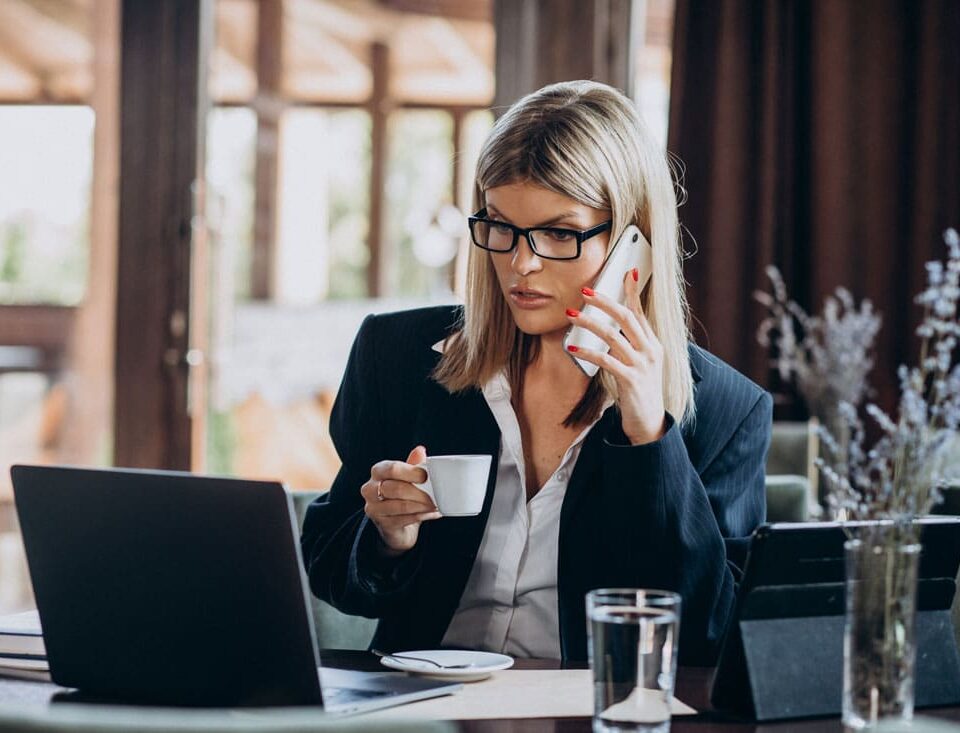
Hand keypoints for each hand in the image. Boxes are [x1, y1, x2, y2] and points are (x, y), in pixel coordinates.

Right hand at [361, 445, 440, 554]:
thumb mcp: (407, 477)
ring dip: (422, 506)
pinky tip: (430, 513)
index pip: (391, 469)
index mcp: (378, 471)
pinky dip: (421, 516)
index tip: (426, 476)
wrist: (396, 523)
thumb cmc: (401, 494)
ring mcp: (374, 508)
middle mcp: (370, 489)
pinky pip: (404, 519)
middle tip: (434, 495)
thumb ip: (413, 464)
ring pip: (401, 506)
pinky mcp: (382, 524)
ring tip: (434, 505)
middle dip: (419, 492)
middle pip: (396, 488)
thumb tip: (420, 450)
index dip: (410, 472)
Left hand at [566, 269, 666, 444]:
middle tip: (585, 292)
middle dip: (604, 302)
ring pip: (613, 336)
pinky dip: (587, 352)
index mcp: (653, 344)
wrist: (650, 424)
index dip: (632, 291)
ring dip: (589, 323)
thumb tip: (612, 326)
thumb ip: (631, 344)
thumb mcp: (640, 364)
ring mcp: (642, 365)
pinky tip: (573, 348)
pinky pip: (606, 361)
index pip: (641, 312)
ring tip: (571, 316)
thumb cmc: (641, 392)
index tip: (626, 272)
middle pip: (626, 317)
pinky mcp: (631, 380)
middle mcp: (650, 351)